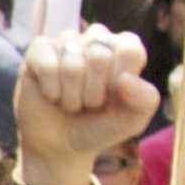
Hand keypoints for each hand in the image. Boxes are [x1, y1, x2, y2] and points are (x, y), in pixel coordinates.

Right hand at [10, 26, 158, 184]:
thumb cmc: (99, 127)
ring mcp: (66, 42)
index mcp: (124, 49)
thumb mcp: (132, 121)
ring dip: (71, 96)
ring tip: (70, 102)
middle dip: (93, 93)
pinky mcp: (39, 49)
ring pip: (72, 63)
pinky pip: (47, 65)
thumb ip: (145, 100)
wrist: (60, 145)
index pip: (129, 49)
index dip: (119, 81)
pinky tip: (51, 95)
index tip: (113, 98)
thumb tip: (125, 79)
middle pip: (100, 56)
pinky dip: (51, 90)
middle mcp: (96, 39)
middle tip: (89, 104)